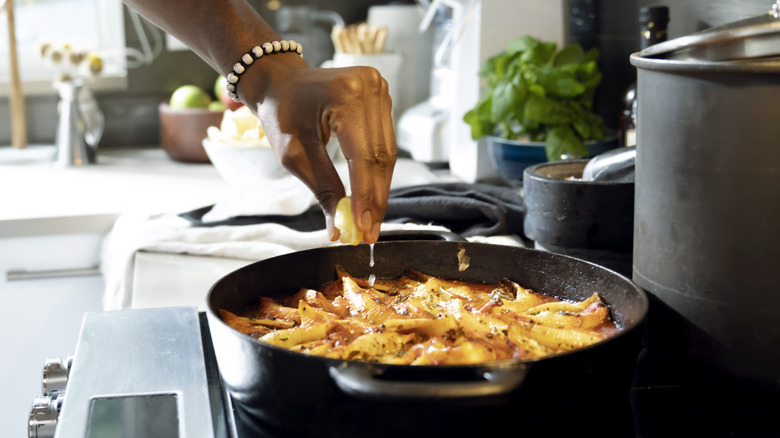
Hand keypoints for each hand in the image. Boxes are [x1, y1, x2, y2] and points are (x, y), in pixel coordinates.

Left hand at [245, 59, 395, 243]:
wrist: (280, 82)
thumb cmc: (281, 113)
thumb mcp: (295, 154)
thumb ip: (323, 189)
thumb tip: (339, 229)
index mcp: (344, 95)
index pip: (363, 156)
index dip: (365, 197)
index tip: (362, 228)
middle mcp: (369, 87)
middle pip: (381, 157)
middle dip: (375, 200)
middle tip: (369, 234)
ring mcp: (379, 90)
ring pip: (388, 154)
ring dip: (380, 190)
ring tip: (371, 222)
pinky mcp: (382, 98)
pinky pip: (385, 143)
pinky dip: (378, 173)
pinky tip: (372, 197)